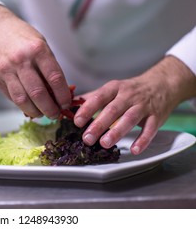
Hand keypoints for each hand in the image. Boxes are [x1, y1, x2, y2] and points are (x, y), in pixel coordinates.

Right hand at [0, 5, 71, 118]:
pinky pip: (12, 97)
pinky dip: (23, 105)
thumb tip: (59, 93)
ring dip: (35, 111)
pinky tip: (30, 106)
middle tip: (55, 114)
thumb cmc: (22, 38)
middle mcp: (21, 60)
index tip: (66, 104)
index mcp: (37, 49)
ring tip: (42, 114)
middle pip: (38, 93)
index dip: (63, 95)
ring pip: (23, 100)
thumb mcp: (41, 45)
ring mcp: (7, 70)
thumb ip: (49, 67)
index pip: (54, 78)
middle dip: (50, 108)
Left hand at [74, 55, 195, 154]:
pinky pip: (150, 129)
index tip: (77, 121)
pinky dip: (143, 140)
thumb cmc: (131, 90)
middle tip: (87, 138)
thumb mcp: (112, 89)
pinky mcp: (156, 117)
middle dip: (98, 124)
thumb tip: (71, 104)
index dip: (87, 109)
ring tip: (104, 143)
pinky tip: (134, 150)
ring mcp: (143, 106)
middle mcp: (128, 96)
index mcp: (114, 88)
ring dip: (116, 132)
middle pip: (112, 110)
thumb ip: (93, 97)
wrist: (162, 84)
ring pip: (129, 119)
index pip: (98, 97)